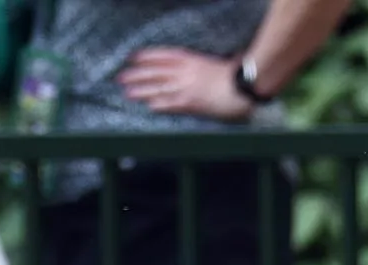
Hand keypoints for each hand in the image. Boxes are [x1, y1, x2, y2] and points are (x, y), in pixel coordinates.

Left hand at [117, 47, 252, 121]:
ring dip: (143, 90)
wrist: (246, 86)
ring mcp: (188, 87)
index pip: (165, 56)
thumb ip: (211, 64)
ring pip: (160, 88)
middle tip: (121, 77)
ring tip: (127, 92)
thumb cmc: (239, 74)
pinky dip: (160, 104)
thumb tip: (220, 58)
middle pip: (157, 72)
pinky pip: (172, 104)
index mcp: (194, 60)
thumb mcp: (223, 62)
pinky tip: (148, 106)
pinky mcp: (193, 103)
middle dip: (138, 74)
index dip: (148, 56)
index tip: (133, 57)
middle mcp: (187, 72)